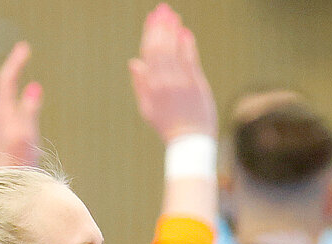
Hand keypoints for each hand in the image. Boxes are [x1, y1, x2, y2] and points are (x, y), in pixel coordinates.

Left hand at [0, 41, 42, 167]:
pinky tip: (22, 95)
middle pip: (3, 84)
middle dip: (13, 66)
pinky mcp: (6, 132)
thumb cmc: (19, 161)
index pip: (6, 80)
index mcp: (1, 112)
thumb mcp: (27, 133)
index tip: (25, 47)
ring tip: (20, 66)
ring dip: (13, 77)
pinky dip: (15, 92)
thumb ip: (30, 109)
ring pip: (5, 93)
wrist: (11, 183)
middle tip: (23, 50)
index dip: (15, 63)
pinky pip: (9, 103)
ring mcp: (1, 124)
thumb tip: (34, 86)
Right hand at [130, 4, 216, 141]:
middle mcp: (165, 81)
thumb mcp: (147, 108)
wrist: (189, 142)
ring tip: (173, 16)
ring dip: (174, 31)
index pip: (149, 53)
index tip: (152, 18)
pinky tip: (186, 33)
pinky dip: (188, 45)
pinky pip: (191, 60)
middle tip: (162, 10)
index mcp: (151, 86)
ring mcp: (182, 82)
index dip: (150, 33)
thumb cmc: (168, 126)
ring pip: (175, 51)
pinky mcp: (197, 85)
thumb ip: (141, 84)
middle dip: (161, 26)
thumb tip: (134, 62)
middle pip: (162, 47)